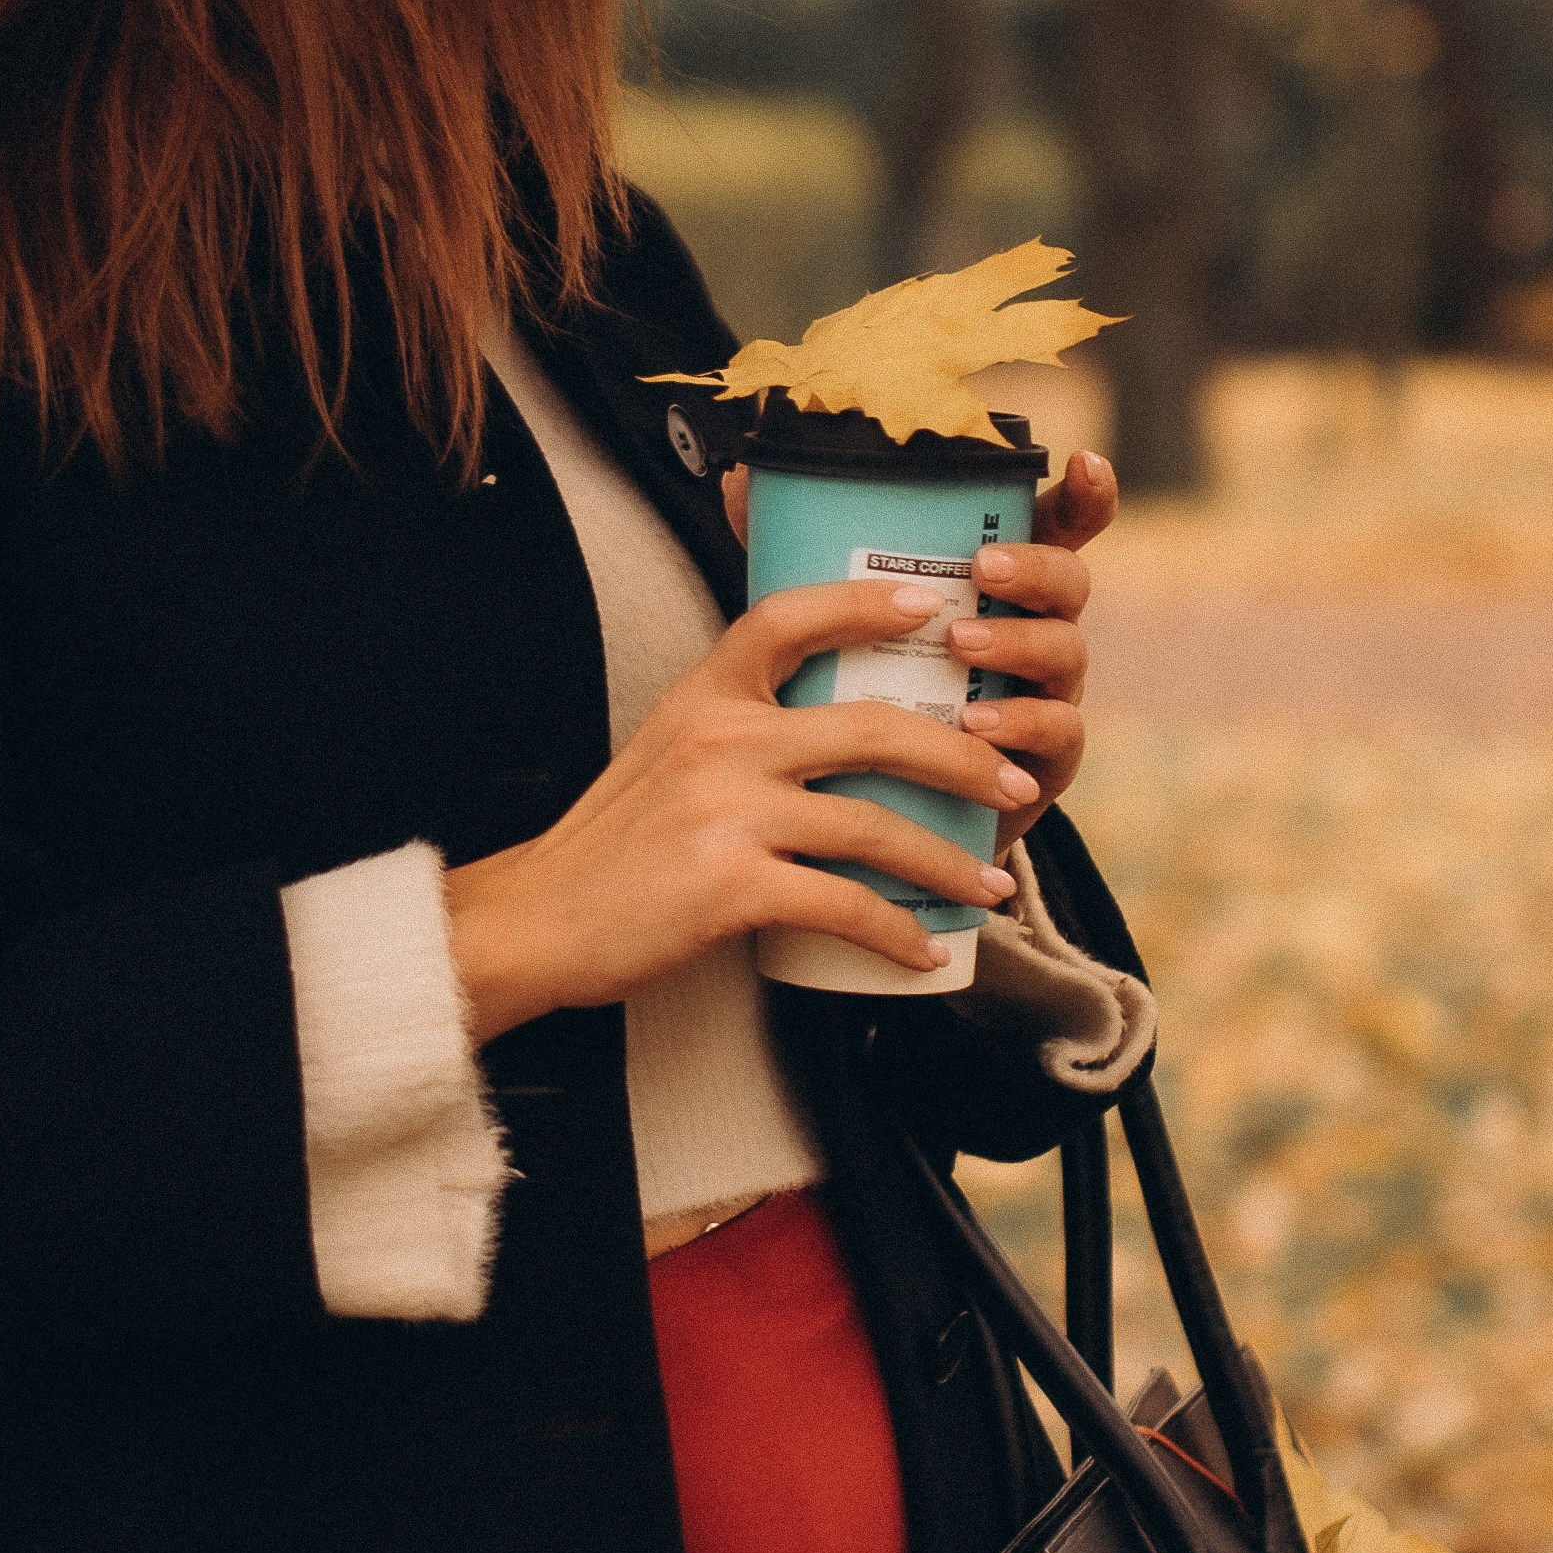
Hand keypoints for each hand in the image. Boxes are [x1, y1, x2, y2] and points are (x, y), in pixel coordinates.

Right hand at [442, 577, 1042, 1041]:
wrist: (537, 920)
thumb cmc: (609, 847)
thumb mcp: (663, 753)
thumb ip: (735, 729)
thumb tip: (828, 732)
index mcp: (703, 697)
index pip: (786, 618)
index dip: (862, 602)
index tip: (927, 602)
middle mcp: (719, 741)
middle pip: (872, 728)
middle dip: (962, 757)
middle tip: (1014, 780)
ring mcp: (726, 811)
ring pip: (874, 826)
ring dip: (946, 860)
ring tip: (989, 884)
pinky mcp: (731, 885)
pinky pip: (844, 904)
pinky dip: (896, 932)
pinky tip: (921, 951)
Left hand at [718, 448, 1112, 854]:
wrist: (869, 811)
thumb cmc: (854, 692)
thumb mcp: (828, 618)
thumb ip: (796, 549)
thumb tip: (738, 480)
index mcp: (996, 584)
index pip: (1055, 527)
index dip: (1084, 493)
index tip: (1085, 462)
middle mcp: (1032, 629)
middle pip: (1069, 580)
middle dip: (1035, 567)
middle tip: (980, 567)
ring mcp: (1047, 694)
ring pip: (1068, 651)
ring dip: (1019, 643)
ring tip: (961, 645)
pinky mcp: (1043, 762)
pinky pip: (1061, 735)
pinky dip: (1023, 723)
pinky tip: (977, 725)